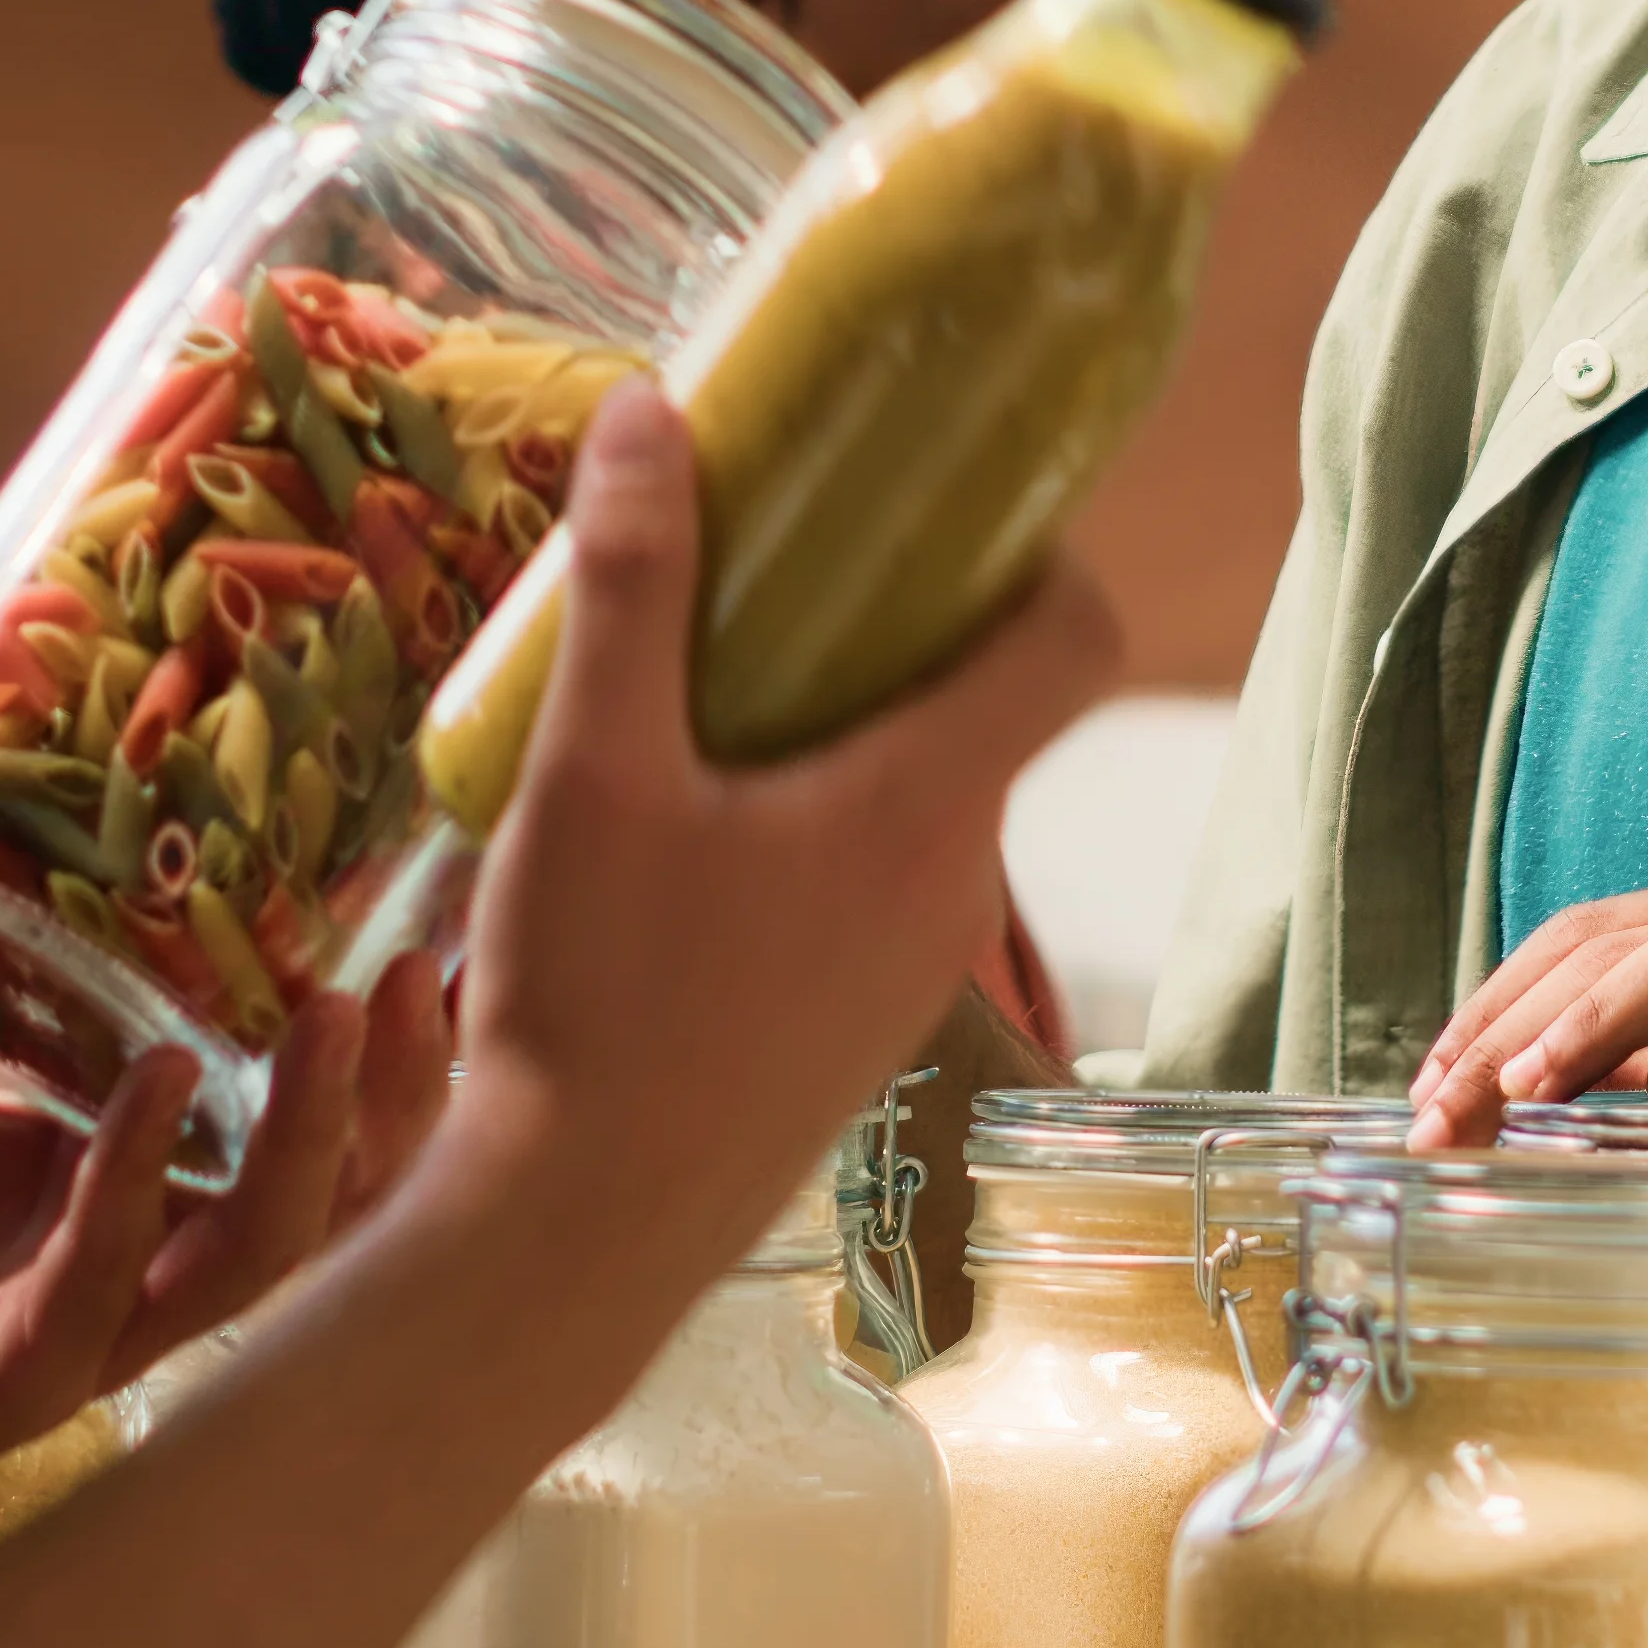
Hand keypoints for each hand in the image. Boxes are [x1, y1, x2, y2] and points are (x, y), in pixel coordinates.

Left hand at [0, 945, 456, 1485]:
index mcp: (166, 1204)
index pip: (328, 1154)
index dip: (400, 1074)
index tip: (443, 965)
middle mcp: (156, 1278)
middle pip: (336, 1216)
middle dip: (396, 1104)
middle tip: (417, 983)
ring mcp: (95, 1334)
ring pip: (254, 1261)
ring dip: (309, 1138)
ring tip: (334, 1018)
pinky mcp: (15, 1374)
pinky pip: (99, 1280)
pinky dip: (137, 1174)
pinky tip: (161, 1075)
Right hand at [436, 388, 1131, 1312]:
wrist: (574, 1236)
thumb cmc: (597, 995)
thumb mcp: (593, 771)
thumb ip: (631, 588)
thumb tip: (652, 411)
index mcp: (927, 805)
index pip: (1074, 643)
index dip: (1038, 554)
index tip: (940, 506)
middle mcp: (953, 890)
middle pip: (979, 714)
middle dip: (889, 631)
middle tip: (767, 574)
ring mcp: (910, 976)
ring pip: (914, 807)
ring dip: (838, 737)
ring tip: (698, 699)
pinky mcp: (853, 1038)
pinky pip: (866, 891)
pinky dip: (808, 832)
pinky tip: (680, 841)